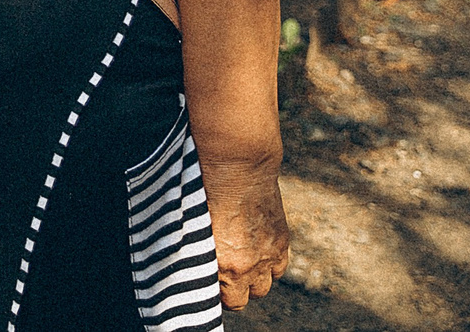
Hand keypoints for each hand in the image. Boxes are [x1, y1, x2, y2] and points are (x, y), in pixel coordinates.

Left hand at [205, 158, 289, 308]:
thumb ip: (196, 251)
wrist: (237, 167)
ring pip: (263, 286)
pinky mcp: (281, 243)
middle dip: (233, 290)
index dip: (215, 294)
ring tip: (238, 265)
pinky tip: (255, 252)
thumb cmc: (204, 191)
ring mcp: (267, 256)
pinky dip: (269, 266)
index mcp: (224, 264)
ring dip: (252, 280)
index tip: (206, 284)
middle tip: (221, 275)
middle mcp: (248, 266)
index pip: (227, 301)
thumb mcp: (192, 226)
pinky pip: (278, 269)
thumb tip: (189, 264)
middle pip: (244, 298)